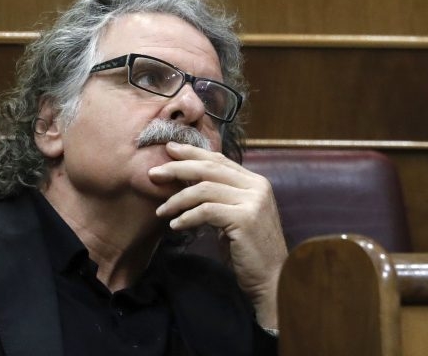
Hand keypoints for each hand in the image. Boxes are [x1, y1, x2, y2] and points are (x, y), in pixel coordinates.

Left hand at [149, 142, 286, 329]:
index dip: (193, 153)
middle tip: (154, 173)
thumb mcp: (236, 217)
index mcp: (256, 182)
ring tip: (161, 210)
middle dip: (179, 168)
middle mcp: (257, 186)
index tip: (170, 149)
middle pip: (210, 168)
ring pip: (205, 189)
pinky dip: (187, 217)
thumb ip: (222, 199)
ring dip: (178, 199)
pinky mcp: (244, 219)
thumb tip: (190, 185)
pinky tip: (176, 225)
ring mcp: (253, 202)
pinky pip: (206, 211)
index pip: (220, 160)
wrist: (273, 278)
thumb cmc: (250, 250)